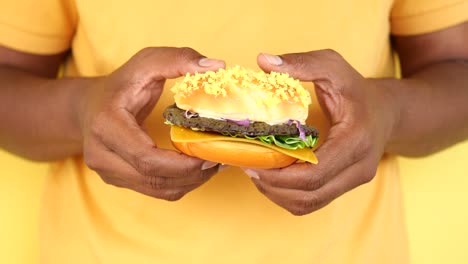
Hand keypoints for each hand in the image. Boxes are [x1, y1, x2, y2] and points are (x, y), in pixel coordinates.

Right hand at [80, 47, 225, 200]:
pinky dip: (180, 184)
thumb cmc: (121, 84)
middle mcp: (100, 154)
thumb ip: (179, 58)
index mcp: (106, 124)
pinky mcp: (118, 180)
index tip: (209, 154)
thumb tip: (217, 66)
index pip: (145, 157)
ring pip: (157, 190)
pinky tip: (196, 169)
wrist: (89, 106)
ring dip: (190, 182)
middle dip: (192, 174)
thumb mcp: (147, 62)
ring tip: (211, 164)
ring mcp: (107, 171)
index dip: (181, 163)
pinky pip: (155, 191)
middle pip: (153, 178)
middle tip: (218, 159)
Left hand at [243, 50, 397, 214]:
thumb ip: (303, 62)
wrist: (387, 112)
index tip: (253, 161)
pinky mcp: (344, 186)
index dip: (279, 173)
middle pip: (309, 194)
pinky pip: (312, 202)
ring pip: (308, 204)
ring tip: (257, 173)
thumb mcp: (334, 67)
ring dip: (277, 194)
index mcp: (356, 140)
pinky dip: (287, 196)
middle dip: (272, 185)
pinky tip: (272, 178)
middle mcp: (359, 168)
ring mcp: (353, 181)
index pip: (314, 172)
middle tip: (247, 167)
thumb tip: (263, 60)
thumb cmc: (357, 89)